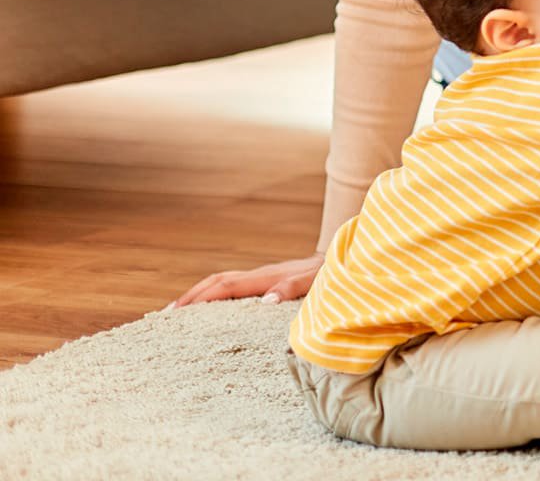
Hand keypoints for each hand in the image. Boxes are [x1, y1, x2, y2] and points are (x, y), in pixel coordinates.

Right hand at [170, 252, 323, 308]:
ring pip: (222, 282)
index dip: (201, 298)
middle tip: (165, 315)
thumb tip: (266, 301)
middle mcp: (259, 275)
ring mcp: (261, 277)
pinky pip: (233, 287)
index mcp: (265, 277)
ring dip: (198, 294)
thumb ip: (292, 288)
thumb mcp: (314, 281)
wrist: (340, 258)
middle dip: (190, 296)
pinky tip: (208, 309)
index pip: (225, 287)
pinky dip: (214, 295)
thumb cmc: (328, 273)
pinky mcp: (265, 281)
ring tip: (176, 313)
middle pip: (216, 282)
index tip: (178, 312)